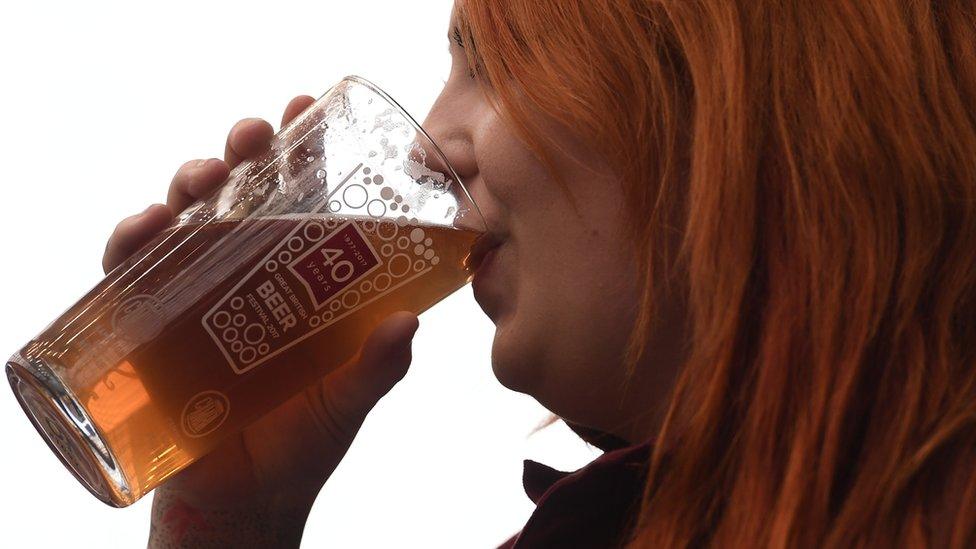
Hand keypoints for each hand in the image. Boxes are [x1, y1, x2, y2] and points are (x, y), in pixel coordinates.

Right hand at [103, 97, 418, 545]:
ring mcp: (196, 298)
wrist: (246, 503)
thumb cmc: (303, 445)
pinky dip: (131, 243)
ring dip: (188, 185)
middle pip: (238, 195)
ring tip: (203, 178)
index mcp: (299, 280)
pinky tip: (145, 229)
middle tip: (252, 138)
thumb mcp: (348, 399)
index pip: (299, 199)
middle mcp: (247, 277)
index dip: (299, 149)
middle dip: (240, 153)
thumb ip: (378, 367)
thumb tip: (409, 324)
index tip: (305, 108)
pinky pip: (130, 273)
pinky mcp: (151, 328)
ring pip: (184, 219)